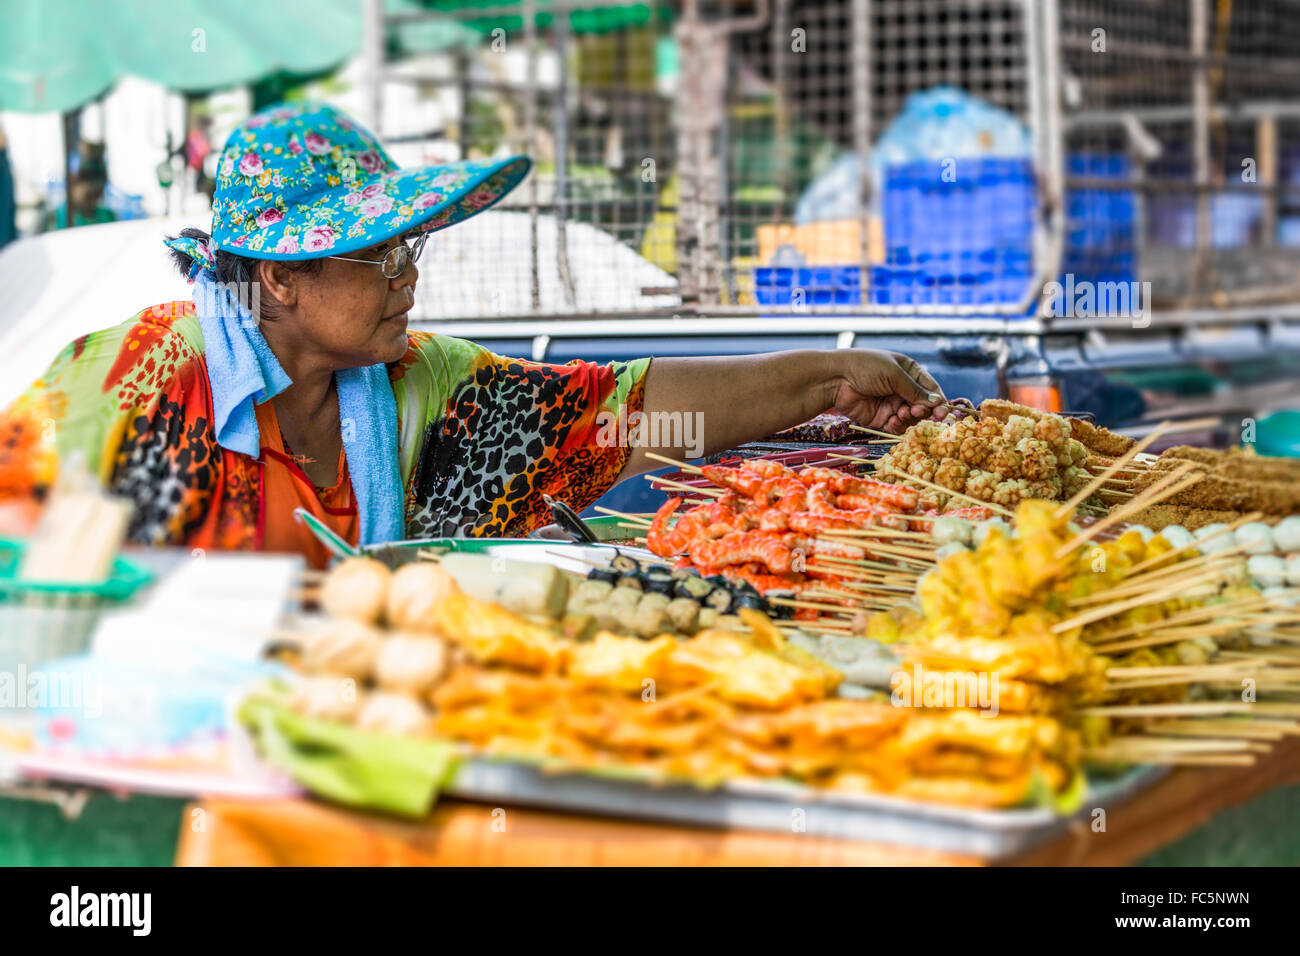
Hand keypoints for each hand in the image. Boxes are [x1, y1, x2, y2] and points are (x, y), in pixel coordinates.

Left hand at [829, 350, 960, 433]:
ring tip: (902, 413)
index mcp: (908, 371)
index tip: (943, 411)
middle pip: (923, 405)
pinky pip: (897, 426)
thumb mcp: (893, 374)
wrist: (834, 379)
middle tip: (918, 412)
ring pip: (912, 417)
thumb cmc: (865, 367)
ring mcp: (892, 404)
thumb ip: (915, 390)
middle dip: (924, 410)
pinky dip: (898, 426)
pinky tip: (892, 420)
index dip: (938, 400)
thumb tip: (938, 402)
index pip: (930, 387)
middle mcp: (902, 388)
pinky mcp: (881, 418)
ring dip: (910, 418)